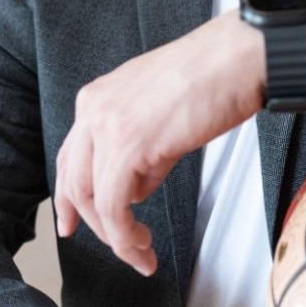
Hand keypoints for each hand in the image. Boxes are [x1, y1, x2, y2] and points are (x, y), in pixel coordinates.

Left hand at [54, 10, 263, 273]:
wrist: (236, 57)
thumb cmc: (213, 74)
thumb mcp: (159, 107)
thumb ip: (139, 143)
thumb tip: (137, 182)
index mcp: (99, 96)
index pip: (70, 156)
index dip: (69, 197)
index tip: (71, 222)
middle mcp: (95, 108)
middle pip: (75, 182)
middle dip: (93, 223)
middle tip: (118, 245)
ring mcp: (108, 126)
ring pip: (93, 200)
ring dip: (116, 237)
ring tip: (142, 250)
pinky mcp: (128, 147)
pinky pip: (114, 208)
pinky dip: (126, 237)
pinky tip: (143, 244)